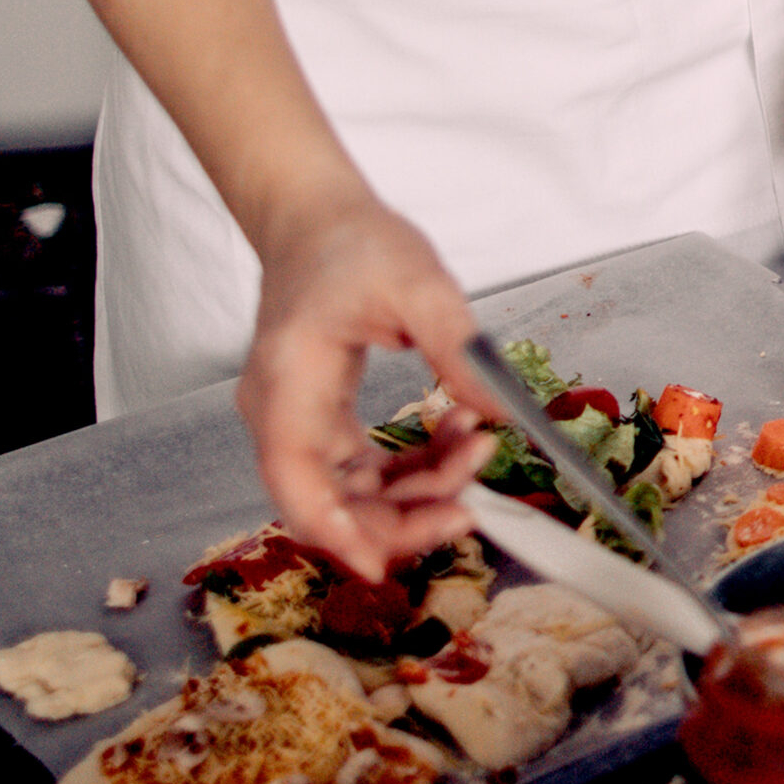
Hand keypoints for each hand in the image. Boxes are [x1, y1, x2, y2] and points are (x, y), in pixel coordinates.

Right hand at [235, 198, 502, 579]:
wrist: (315, 218)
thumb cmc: (351, 242)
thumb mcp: (420, 285)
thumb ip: (460, 352)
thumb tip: (502, 412)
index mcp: (288, 382)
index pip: (296, 480)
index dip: (334, 532)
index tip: (381, 565)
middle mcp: (281, 412)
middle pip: (329, 502)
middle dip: (403, 518)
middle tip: (473, 505)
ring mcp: (298, 420)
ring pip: (355, 491)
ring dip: (421, 488)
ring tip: (480, 447)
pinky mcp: (322, 420)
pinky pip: (367, 468)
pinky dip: (415, 464)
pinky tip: (459, 431)